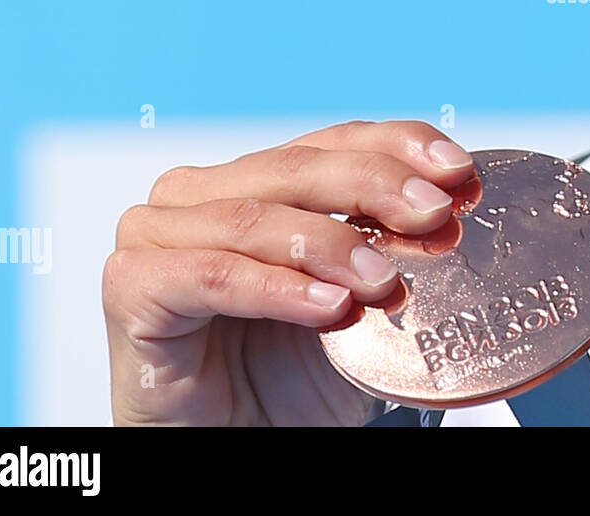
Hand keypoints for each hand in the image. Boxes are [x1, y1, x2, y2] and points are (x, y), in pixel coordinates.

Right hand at [103, 119, 475, 424]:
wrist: (233, 448)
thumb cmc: (287, 377)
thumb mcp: (357, 303)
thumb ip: (389, 251)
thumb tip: (447, 212)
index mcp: (257, 180)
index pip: (334, 140)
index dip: (397, 146)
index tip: (456, 169)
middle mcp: (202, 193)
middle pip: (298, 167)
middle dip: (376, 186)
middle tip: (432, 216)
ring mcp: (158, 232)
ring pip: (256, 216)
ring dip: (332, 245)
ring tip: (386, 282)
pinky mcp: (132, 285)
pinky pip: (212, 274)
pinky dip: (276, 288)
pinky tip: (330, 307)